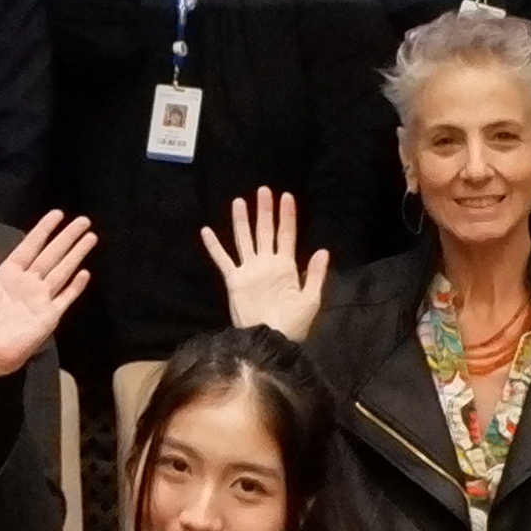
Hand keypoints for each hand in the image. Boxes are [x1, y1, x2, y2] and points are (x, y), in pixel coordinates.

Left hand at [0, 212, 98, 376]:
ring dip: (76, 254)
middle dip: (67, 237)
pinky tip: (84, 273)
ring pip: (62, 271)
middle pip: (52, 254)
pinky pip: (65, 298)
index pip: (30, 246)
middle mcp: (27, 283)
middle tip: (84, 220)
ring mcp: (40, 299)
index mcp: (7, 275)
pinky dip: (75, 286)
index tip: (57, 214)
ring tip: (90, 237)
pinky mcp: (48, 317)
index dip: (43, 230)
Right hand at [199, 191, 329, 336]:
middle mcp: (266, 264)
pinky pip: (223, 260)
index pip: (286, 235)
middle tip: (264, 190)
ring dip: (242, 221)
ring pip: (244, 240)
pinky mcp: (235, 280)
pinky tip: (207, 231)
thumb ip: (315, 275)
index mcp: (286, 267)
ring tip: (239, 202)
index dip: (287, 216)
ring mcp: (249, 270)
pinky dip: (215, 246)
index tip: (286, 196)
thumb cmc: (293, 323)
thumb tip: (322, 250)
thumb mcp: (310, 299)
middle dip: (265, 211)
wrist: (271, 340)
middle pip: (265, 231)